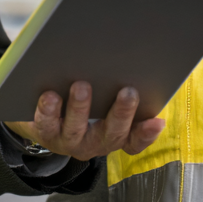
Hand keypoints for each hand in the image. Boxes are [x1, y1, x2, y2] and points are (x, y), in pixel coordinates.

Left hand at [5, 82, 164, 159]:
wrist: (44, 114)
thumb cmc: (85, 97)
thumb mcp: (105, 96)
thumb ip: (118, 86)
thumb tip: (131, 59)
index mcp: (114, 134)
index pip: (135, 139)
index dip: (147, 134)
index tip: (158, 121)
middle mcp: (95, 142)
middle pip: (111, 134)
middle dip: (121, 113)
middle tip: (128, 92)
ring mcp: (70, 140)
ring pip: (76, 130)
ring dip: (80, 109)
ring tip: (81, 86)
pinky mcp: (46, 133)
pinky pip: (47, 125)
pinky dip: (49, 111)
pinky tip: (50, 95)